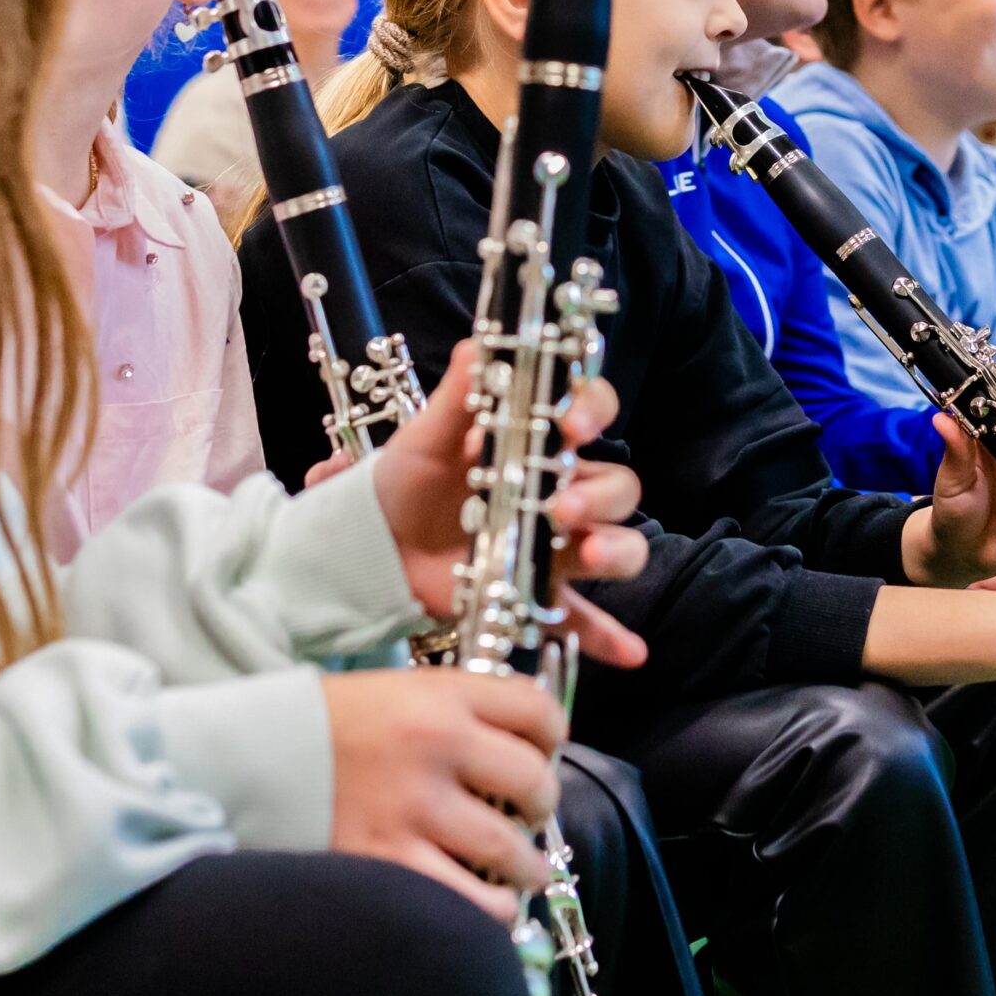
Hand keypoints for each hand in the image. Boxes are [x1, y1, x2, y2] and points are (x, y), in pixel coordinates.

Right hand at [322, 667, 563, 923]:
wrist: (239, 760)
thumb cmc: (321, 726)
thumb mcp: (396, 691)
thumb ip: (458, 708)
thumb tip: (522, 738)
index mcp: (441, 699)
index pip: (538, 712)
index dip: (552, 736)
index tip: (544, 752)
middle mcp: (436, 749)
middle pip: (535, 782)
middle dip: (542, 805)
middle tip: (529, 815)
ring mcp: (412, 810)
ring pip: (510, 852)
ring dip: (525, 868)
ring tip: (518, 872)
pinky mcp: (384, 863)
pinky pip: (466, 904)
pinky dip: (487, 911)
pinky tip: (484, 904)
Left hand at [372, 341, 649, 667]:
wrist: (365, 554)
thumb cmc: (397, 488)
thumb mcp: (423, 438)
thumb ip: (460, 394)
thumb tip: (482, 342)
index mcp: (534, 445)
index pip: (588, 414)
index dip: (594, 412)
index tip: (575, 425)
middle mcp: (557, 493)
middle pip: (616, 487)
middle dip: (601, 497)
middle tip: (563, 510)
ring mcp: (554, 546)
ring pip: (617, 543)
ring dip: (618, 549)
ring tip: (590, 556)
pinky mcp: (539, 593)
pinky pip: (584, 616)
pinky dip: (610, 634)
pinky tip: (630, 653)